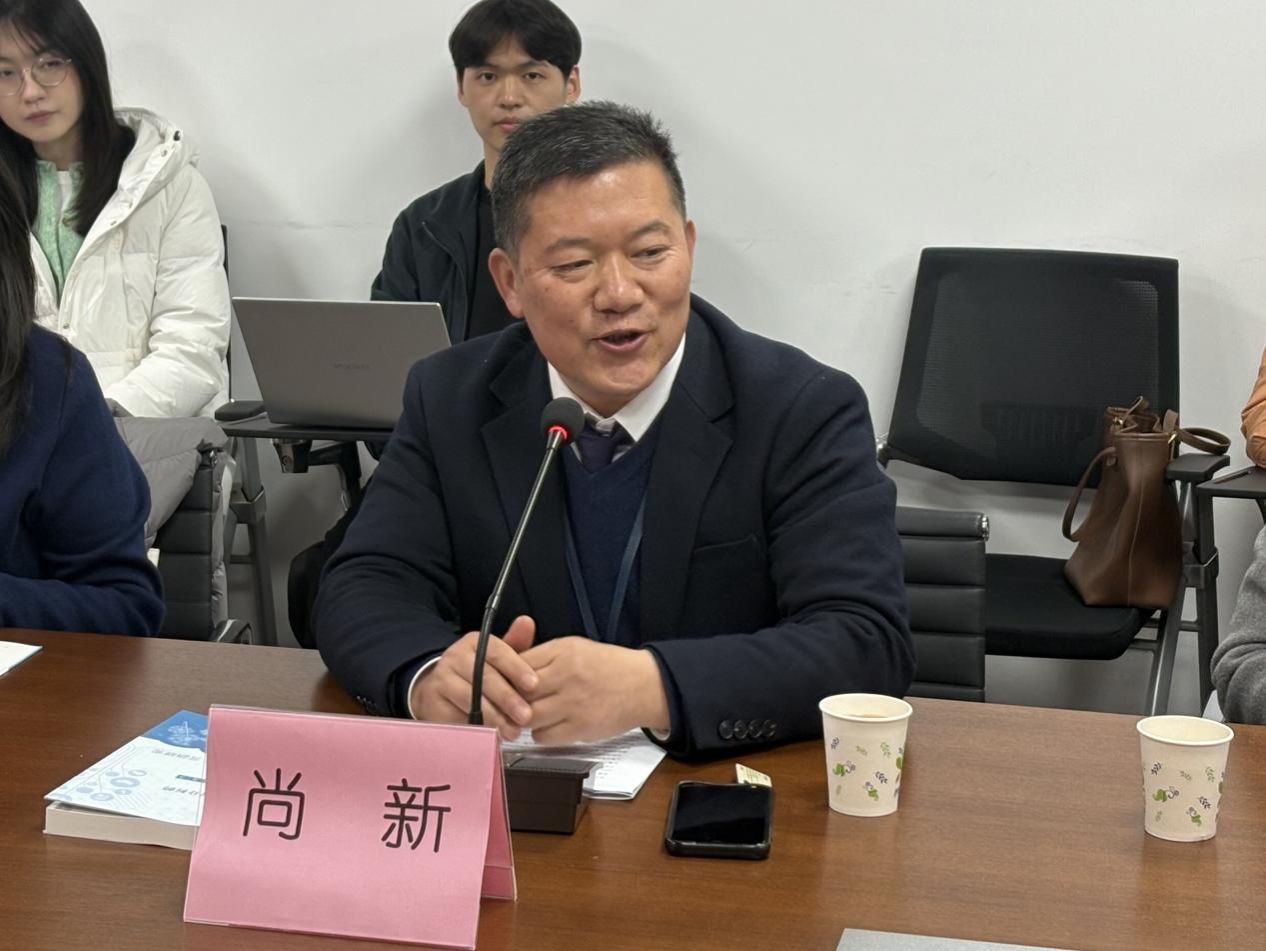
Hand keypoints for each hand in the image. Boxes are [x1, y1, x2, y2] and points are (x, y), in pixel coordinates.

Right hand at [411, 616, 537, 738]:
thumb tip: (527, 621)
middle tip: (526, 716)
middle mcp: (454, 657)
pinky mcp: (433, 704)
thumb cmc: (478, 672)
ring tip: (513, 730)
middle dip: (508, 699)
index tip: (534, 685)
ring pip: (470, 699)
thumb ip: (516, 643)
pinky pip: (457, 717)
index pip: (497, 652)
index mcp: (473, 642)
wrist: (438, 689)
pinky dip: (477, 727)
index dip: (516, 668)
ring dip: (494, 717)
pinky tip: (492, 735)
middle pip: (484, 677)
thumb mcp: (498, 657)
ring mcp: (441, 681)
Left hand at [521, 638, 669, 744]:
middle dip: (512, 699)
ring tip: (530, 715)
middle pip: (519, 692)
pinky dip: (541, 734)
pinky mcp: (580, 728)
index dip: (507, 676)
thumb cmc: (607, 666)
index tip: (505, 683)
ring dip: (524, 719)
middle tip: (512, 703)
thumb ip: (543, 657)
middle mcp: (567, 676)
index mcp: (563, 652)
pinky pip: (543, 737)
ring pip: (528, 717)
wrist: (643, 686)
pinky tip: (549, 726)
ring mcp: (573, 704)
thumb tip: (510, 670)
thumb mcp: (574, 648)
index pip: (518, 664)